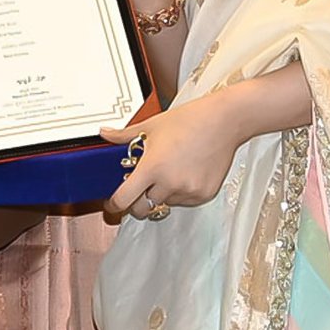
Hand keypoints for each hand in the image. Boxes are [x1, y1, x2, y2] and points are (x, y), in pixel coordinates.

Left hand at [101, 93, 246, 220]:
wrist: (224, 121)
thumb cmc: (190, 120)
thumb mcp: (151, 125)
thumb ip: (124, 135)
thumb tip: (105, 134)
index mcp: (152, 167)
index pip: (124, 200)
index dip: (114, 205)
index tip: (113, 203)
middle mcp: (169, 183)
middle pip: (143, 208)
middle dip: (137, 202)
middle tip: (139, 188)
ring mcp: (188, 191)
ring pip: (165, 203)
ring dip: (161, 193)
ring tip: (169, 170)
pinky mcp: (204, 194)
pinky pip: (184, 202)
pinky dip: (180, 193)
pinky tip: (184, 172)